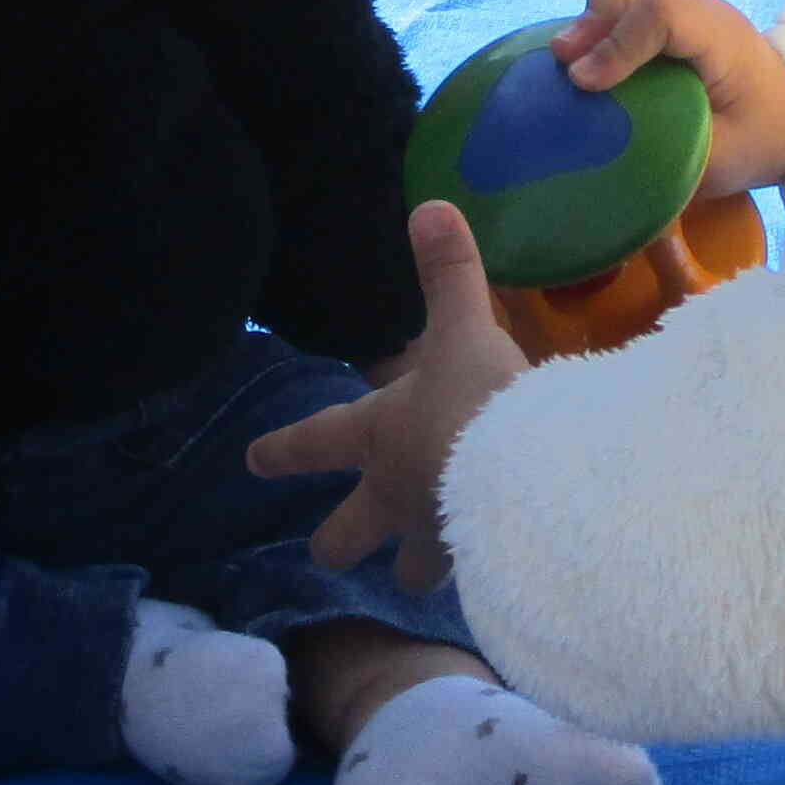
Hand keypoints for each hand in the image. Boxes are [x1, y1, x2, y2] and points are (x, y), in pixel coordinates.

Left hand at [253, 202, 528, 593]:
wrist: (533, 482)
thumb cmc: (479, 403)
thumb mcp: (465, 330)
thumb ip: (449, 274)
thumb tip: (429, 204)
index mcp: (375, 438)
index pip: (312, 443)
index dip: (280, 449)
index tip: (251, 460)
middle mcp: (393, 498)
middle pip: (342, 538)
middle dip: (335, 542)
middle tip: (329, 548)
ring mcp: (435, 542)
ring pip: (409, 574)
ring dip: (413, 570)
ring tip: (426, 573)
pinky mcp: (482, 569)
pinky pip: (471, 580)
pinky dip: (479, 572)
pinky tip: (498, 568)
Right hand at [549, 0, 784, 199]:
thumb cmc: (757, 139)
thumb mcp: (719, 159)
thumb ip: (664, 146)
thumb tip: (594, 136)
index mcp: (721, 39)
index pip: (662, 12)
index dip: (616, 44)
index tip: (586, 85)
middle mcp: (698, 7)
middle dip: (594, 14)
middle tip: (582, 69)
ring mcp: (680, 2)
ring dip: (593, 16)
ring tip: (589, 66)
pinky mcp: (665, 11)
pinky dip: (600, 24)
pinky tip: (602, 66)